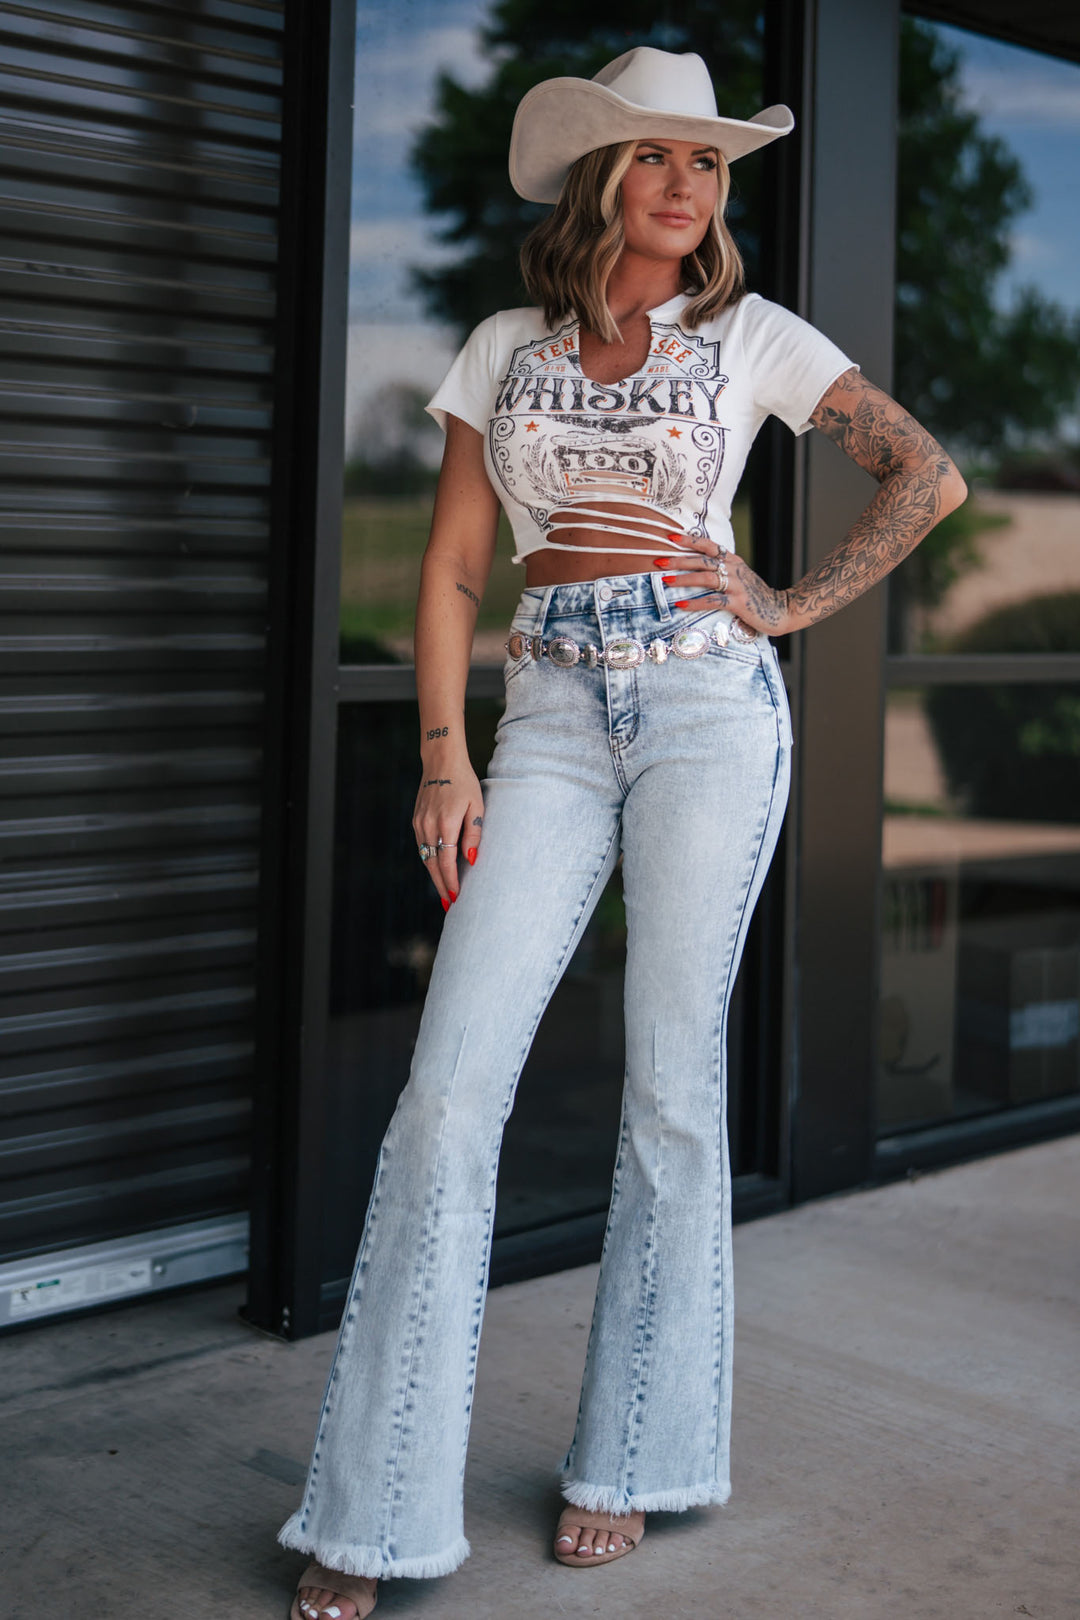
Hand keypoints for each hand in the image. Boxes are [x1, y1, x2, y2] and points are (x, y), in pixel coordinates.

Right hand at [413, 763, 484, 908]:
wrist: (441, 762)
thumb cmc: (464, 783)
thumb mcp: (476, 806)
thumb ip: (474, 834)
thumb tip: (472, 860)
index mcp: (446, 823)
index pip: (447, 861)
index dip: (451, 881)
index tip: (456, 898)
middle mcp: (428, 826)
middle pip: (433, 864)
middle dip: (441, 886)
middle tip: (449, 906)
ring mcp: (419, 824)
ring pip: (425, 857)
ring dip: (434, 877)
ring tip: (444, 893)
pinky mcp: (416, 821)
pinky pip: (422, 847)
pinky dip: (429, 862)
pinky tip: (437, 871)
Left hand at [654, 535, 795, 636]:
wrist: (781, 610)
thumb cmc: (755, 595)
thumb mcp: (738, 576)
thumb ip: (721, 569)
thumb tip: (695, 565)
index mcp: (733, 560)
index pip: (708, 545)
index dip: (689, 540)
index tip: (669, 536)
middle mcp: (734, 569)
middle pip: (702, 560)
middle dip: (679, 560)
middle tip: (658, 561)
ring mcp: (737, 585)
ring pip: (706, 578)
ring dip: (684, 579)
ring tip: (665, 581)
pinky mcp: (739, 602)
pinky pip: (713, 601)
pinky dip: (696, 602)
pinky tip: (681, 604)